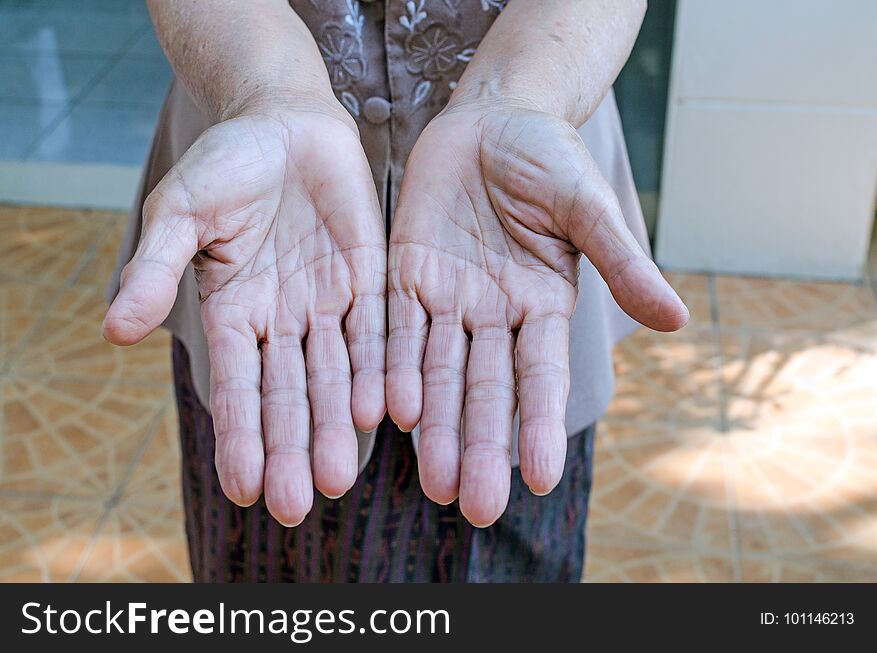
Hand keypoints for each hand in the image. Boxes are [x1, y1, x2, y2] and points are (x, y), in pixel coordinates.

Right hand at [103, 102, 385, 525]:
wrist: (286, 121)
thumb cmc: (227, 162)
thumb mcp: (183, 210)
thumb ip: (157, 268)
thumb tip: (114, 332)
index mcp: (235, 310)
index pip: (238, 384)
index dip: (240, 435)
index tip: (242, 490)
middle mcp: (284, 319)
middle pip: (290, 394)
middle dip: (292, 448)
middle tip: (299, 505)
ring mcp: (329, 302)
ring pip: (336, 374)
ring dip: (337, 426)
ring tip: (340, 478)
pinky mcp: (371, 278)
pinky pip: (378, 331)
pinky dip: (381, 370)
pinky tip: (383, 412)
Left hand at [387, 103, 687, 525]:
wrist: (492, 118)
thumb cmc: (550, 156)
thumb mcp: (587, 204)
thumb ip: (621, 262)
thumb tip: (676, 320)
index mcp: (543, 303)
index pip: (540, 374)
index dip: (540, 422)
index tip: (540, 476)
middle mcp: (495, 314)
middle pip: (485, 389)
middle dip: (481, 445)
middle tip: (475, 506)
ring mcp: (448, 298)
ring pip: (437, 373)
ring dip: (434, 426)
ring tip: (433, 484)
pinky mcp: (406, 275)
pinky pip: (396, 330)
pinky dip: (393, 369)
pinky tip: (388, 411)